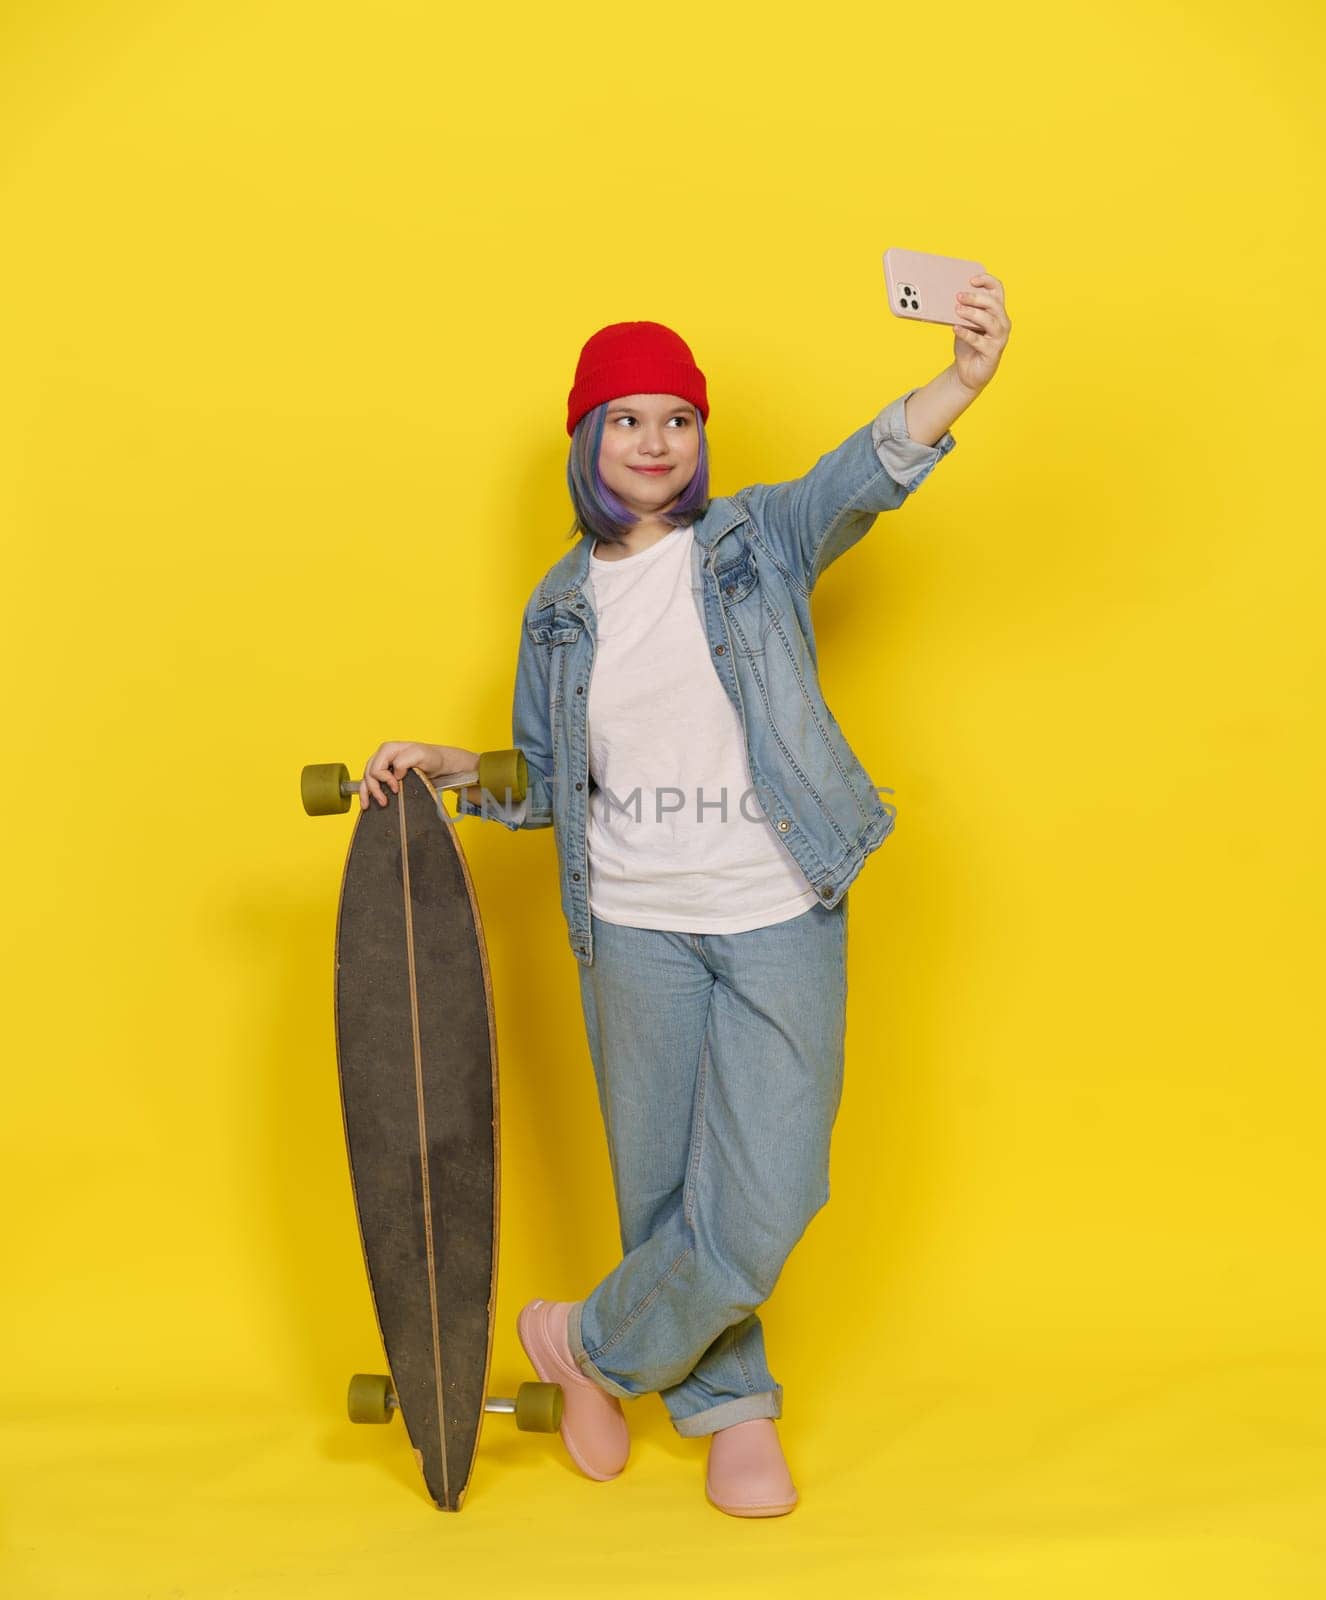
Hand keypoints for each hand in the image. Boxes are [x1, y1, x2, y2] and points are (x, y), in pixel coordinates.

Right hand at [359, 741, 479, 809]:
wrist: (438, 764)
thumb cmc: (431, 757)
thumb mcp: (421, 755)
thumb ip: (404, 761)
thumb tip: (394, 773)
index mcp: (388, 749)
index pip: (376, 767)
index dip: (384, 779)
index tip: (396, 787)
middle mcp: (382, 757)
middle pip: (368, 774)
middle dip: (375, 789)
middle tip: (384, 801)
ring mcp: (382, 766)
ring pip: (366, 780)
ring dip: (367, 794)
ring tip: (368, 806)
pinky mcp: (384, 776)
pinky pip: (369, 784)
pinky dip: (367, 794)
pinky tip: (367, 803)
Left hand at [952, 272, 1010, 392]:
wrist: (968, 371)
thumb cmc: (968, 344)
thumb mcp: (965, 323)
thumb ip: (963, 311)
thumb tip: (951, 297)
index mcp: (997, 311)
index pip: (998, 290)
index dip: (987, 281)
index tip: (971, 279)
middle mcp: (1002, 322)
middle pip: (993, 304)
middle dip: (976, 298)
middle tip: (959, 296)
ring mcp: (1000, 338)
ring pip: (989, 320)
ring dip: (972, 313)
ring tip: (957, 310)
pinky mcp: (992, 352)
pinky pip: (979, 340)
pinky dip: (966, 333)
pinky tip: (955, 328)